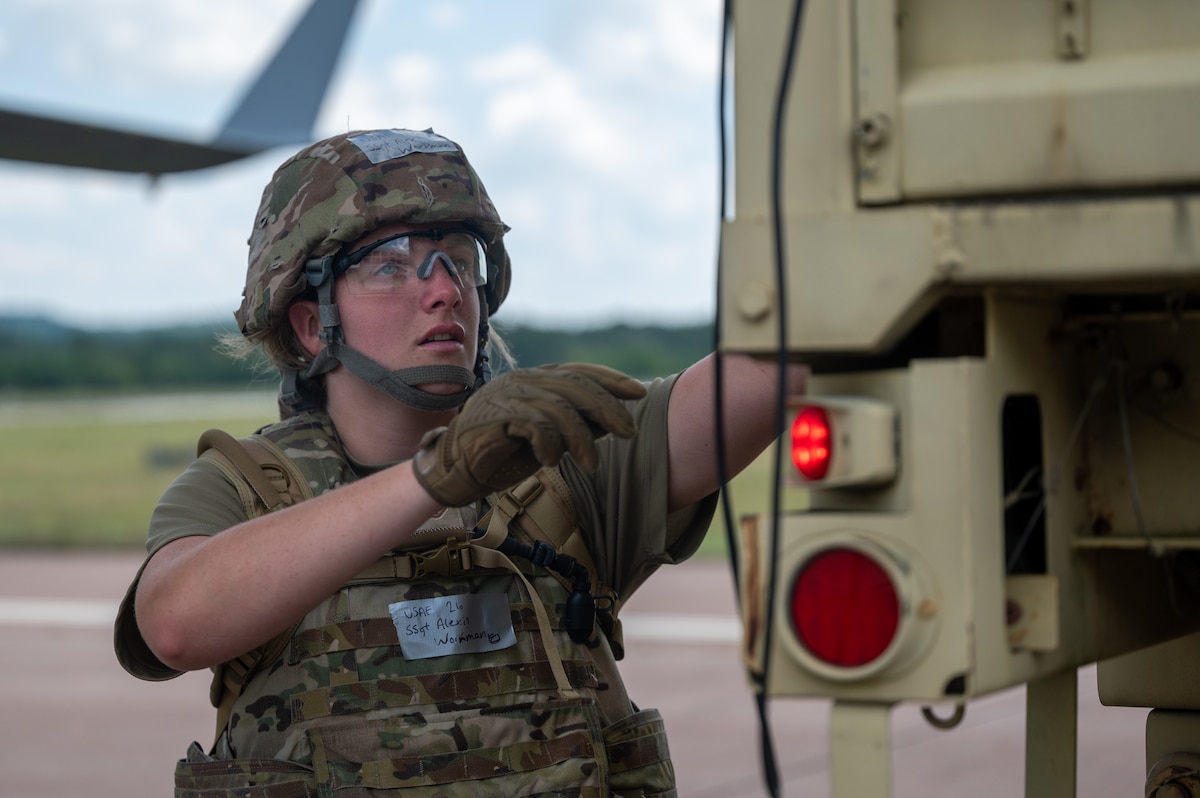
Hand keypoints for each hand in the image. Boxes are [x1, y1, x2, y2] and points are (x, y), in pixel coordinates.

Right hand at [412, 363, 646, 505]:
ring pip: (559, 408)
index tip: (639, 393)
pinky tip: (552, 462)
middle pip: (575, 387)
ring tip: (592, 466)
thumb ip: (576, 425)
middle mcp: (523, 381)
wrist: (457, 470)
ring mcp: (507, 395)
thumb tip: (613, 420)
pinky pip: (535, 425)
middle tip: (629, 433)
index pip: (579, 371)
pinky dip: (550, 445)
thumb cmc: (504, 453)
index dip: (611, 380)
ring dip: (582, 440)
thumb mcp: (549, 438)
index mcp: (535, 380)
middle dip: (608, 409)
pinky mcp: (494, 415)